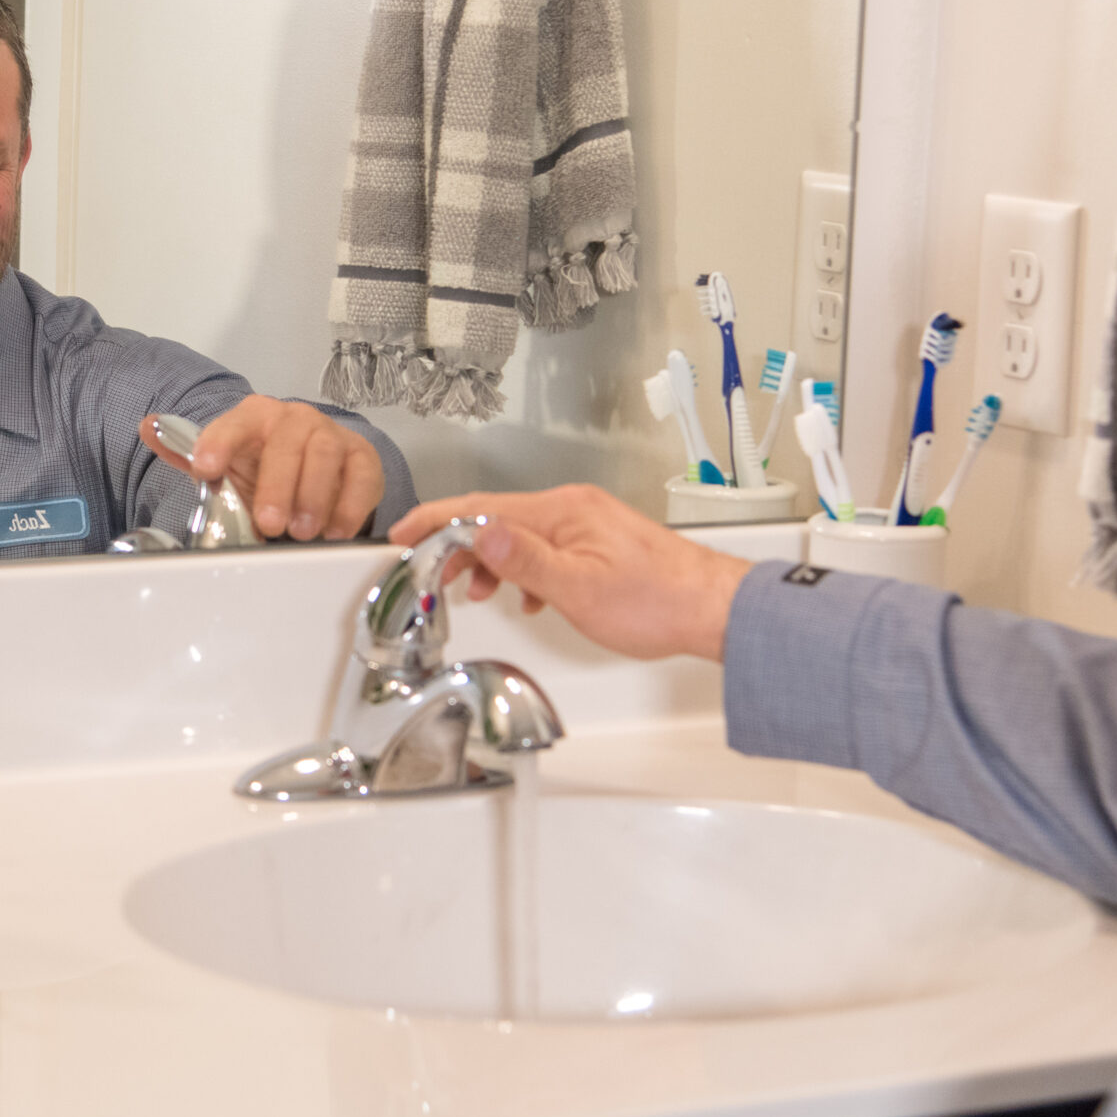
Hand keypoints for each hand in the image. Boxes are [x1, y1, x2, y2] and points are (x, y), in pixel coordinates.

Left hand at [140, 397, 386, 541]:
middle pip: (286, 442)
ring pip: (325, 454)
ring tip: (301, 532)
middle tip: (268, 522)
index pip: (234, 424)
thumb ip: (187, 452)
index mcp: (254, 418)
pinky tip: (335, 532)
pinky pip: (361, 477)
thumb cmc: (263, 473)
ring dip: (313, 495)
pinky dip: (349, 505)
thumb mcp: (226, 467)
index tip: (206, 470)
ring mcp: (332, 435)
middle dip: (276, 483)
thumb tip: (146, 427)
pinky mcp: (363, 458)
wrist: (313, 476)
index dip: (219, 443)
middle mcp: (294, 419)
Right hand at [387, 485, 749, 661]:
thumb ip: (524, 560)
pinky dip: (523, 569)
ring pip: (520, 534)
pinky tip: (527, 596)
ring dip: (492, 561)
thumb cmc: (656, 601)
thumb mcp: (578, 588)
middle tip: (432, 573)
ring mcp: (587, 523)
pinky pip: (544, 547)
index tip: (403, 533)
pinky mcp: (598, 541)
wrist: (714, 609)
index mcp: (562, 511)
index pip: (482, 507)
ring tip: (479, 592)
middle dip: (459, 546)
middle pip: (496, 518)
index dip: (436, 520)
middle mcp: (573, 507)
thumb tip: (479, 532)